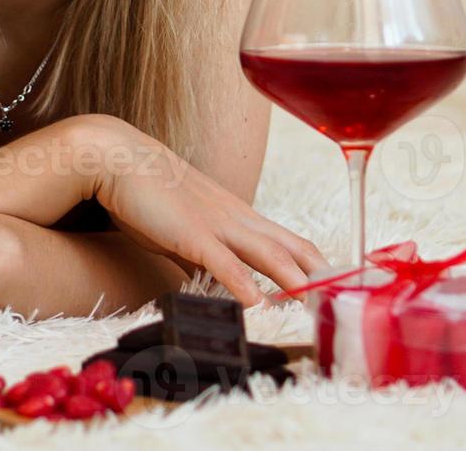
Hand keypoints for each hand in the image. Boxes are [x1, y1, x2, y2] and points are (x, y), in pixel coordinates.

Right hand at [77, 116, 327, 305]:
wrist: (117, 157)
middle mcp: (237, 219)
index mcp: (238, 216)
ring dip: (299, 284)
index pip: (292, 242)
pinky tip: (258, 307)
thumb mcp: (183, 229)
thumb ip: (201, 257)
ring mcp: (218, 224)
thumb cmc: (147, 193)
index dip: (318, 265)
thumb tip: (212, 284)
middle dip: (323, 276)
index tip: (338, 287)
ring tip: (321, 308)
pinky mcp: (192, 234)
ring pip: (271, 256)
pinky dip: (245, 288)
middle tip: (348, 302)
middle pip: (295, 248)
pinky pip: (225, 264)